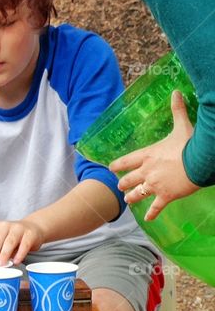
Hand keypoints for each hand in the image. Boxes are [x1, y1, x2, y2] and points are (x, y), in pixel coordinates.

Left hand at [0, 219, 44, 266]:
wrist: (33, 227)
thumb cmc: (13, 237)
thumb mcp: (1, 240)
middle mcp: (4, 225)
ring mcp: (17, 228)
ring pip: (9, 242)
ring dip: (3, 255)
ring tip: (0, 265)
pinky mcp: (29, 234)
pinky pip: (24, 245)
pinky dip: (19, 255)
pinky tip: (16, 262)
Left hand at [110, 91, 200, 220]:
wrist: (200, 162)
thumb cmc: (190, 144)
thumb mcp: (182, 126)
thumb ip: (177, 110)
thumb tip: (176, 92)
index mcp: (147, 155)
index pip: (125, 161)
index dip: (117, 166)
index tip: (111, 169)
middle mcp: (146, 171)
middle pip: (128, 179)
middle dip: (123, 183)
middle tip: (120, 186)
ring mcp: (155, 185)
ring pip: (137, 194)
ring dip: (132, 197)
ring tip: (128, 199)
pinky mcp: (166, 196)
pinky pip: (155, 207)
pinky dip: (152, 213)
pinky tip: (148, 218)